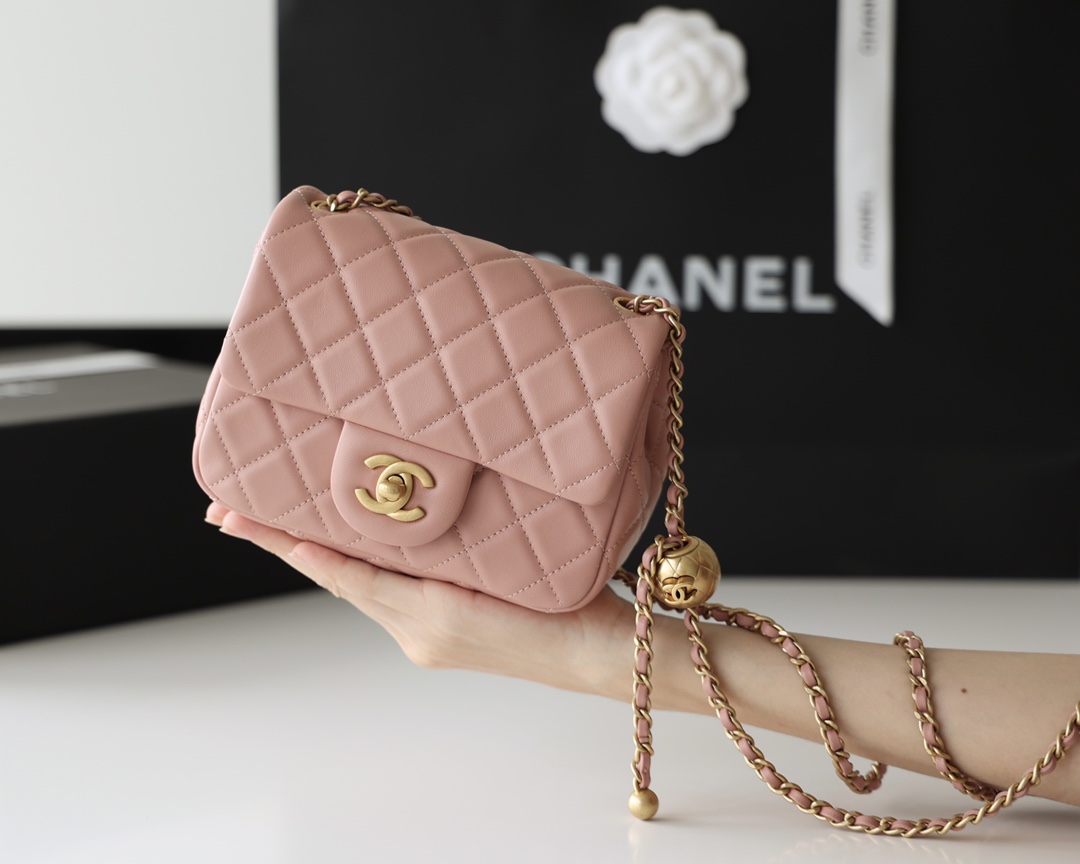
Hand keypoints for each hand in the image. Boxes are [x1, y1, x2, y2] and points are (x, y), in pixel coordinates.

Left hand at [205, 502, 634, 695]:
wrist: (606, 656)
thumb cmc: (574, 612)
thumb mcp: (506, 572)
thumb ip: (446, 554)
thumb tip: (395, 519)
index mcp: (427, 617)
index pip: (339, 570)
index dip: (286, 542)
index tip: (237, 518)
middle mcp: (417, 633)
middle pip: (340, 578)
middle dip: (289, 544)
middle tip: (235, 511)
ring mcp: (429, 638)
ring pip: (363, 585)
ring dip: (323, 555)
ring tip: (285, 520)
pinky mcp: (446, 635)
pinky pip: (390, 594)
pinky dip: (364, 567)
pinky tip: (359, 543)